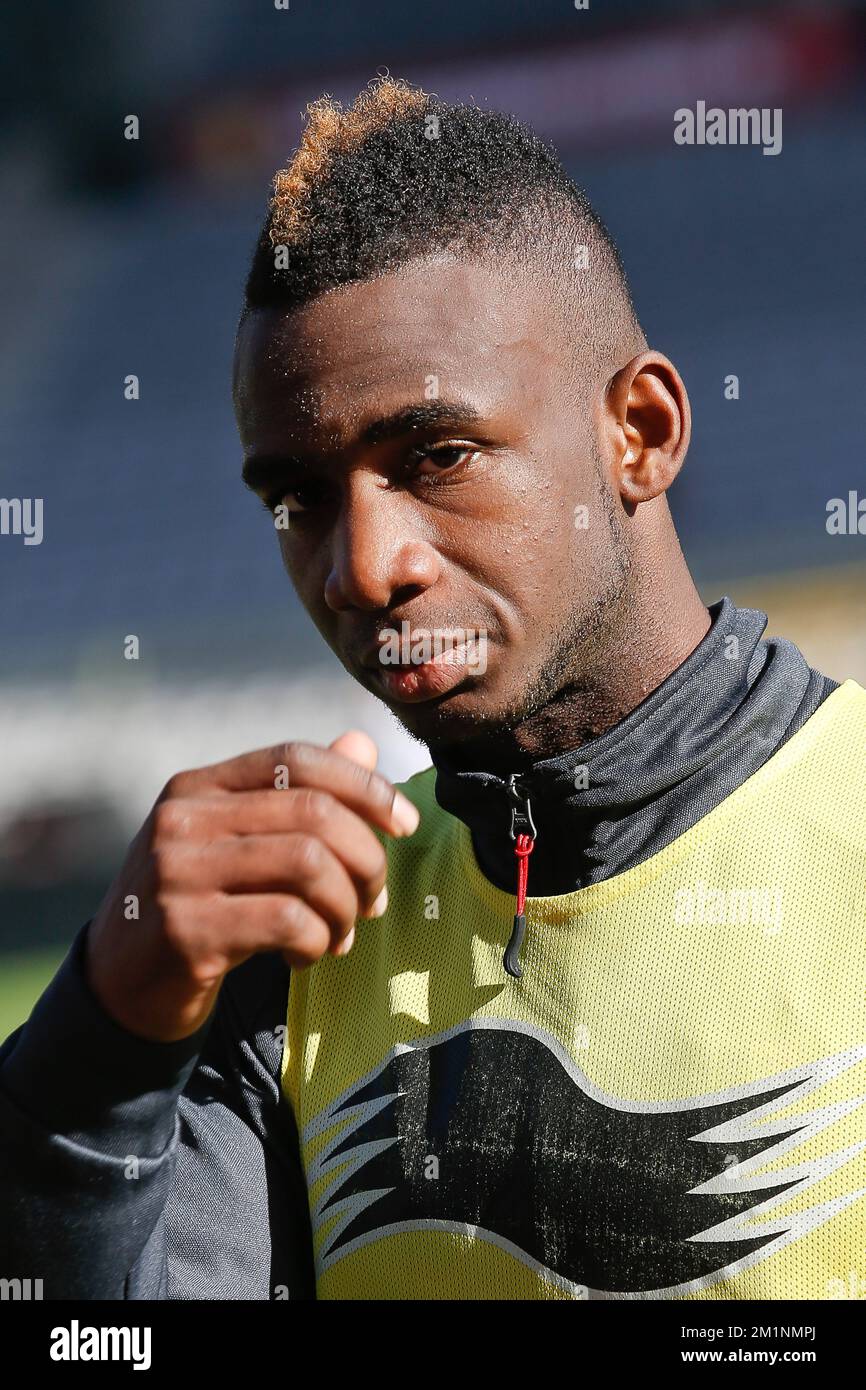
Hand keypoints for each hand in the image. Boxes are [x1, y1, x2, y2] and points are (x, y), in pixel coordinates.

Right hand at [84, 731, 418, 1040]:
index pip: (296, 758)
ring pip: (308, 864)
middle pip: (313, 813)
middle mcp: (182, 819)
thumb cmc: (200, 906)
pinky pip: (287, 920)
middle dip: (366, 859)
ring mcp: (177, 872)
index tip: (407, 823)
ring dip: (345, 906)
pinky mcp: (183, 930)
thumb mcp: (242, 845)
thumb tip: (362, 743)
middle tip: (375, 900)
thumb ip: (300, 796)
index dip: (365, 786)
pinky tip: (307, 955)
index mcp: (198, 787)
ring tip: (341, 933)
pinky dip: (317, 941)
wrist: (123, 986)